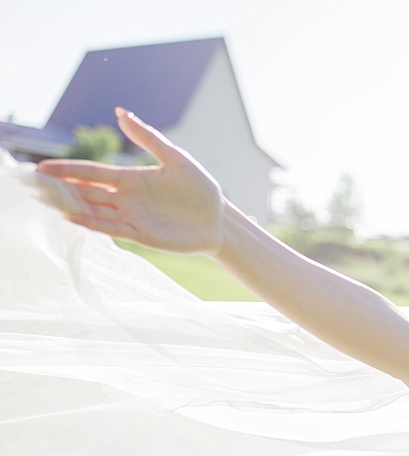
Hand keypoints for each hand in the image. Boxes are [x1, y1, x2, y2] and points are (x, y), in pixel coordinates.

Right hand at [34, 108, 225, 254]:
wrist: (219, 219)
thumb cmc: (200, 189)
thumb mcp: (175, 159)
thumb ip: (148, 138)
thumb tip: (120, 112)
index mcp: (131, 179)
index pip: (92, 173)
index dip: (68, 170)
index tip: (42, 167)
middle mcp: (126, 199)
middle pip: (86, 193)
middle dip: (60, 189)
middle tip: (33, 184)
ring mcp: (132, 218)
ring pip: (94, 211)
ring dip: (71, 205)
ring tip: (46, 200)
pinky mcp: (142, 236)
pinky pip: (113, 229)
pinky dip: (93, 224)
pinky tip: (74, 217)